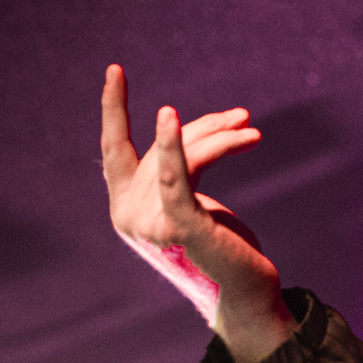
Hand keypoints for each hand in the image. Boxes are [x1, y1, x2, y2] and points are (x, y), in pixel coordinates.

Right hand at [100, 63, 293, 362]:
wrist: (245, 293)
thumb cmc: (222, 247)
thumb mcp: (196, 197)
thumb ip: (182, 166)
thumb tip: (189, 125)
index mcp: (125, 206)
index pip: (113, 148)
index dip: (113, 108)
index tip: (114, 68)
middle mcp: (127, 215)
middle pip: (164, 146)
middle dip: (206, 128)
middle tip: (243, 118)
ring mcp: (149, 223)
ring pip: (183, 157)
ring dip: (221, 138)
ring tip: (249, 127)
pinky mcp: (178, 226)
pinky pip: (175, 177)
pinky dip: (173, 146)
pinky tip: (169, 118)